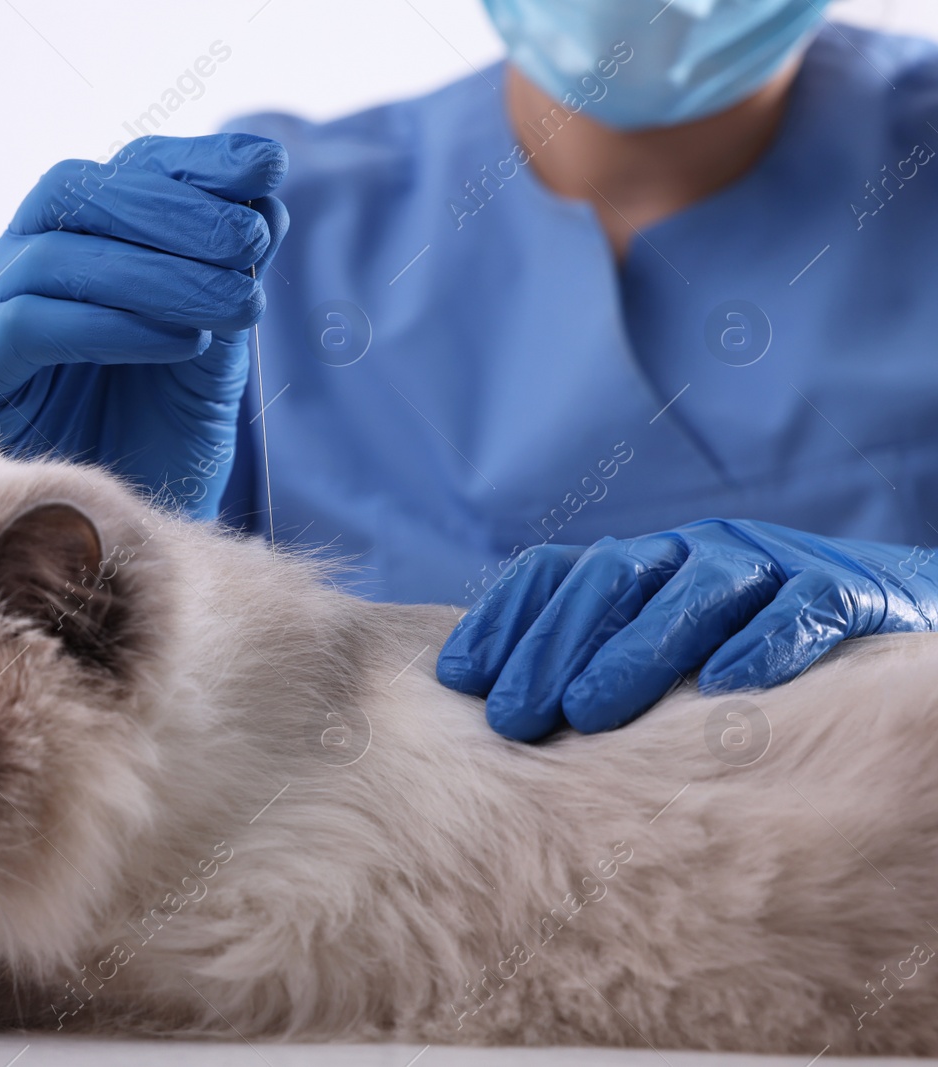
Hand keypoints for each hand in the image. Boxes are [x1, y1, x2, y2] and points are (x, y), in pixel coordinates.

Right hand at [0, 133, 288, 518]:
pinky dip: (112, 324)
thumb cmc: (157, 440)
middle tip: (250, 240)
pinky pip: (27, 325)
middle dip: (173, 208)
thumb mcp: (210, 348)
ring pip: (55, 257)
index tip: (265, 166)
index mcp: (68, 245)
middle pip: (75, 194)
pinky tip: (183, 340)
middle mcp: (14, 267)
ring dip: (157, 272)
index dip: (188, 162)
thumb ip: (225, 275)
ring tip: (237, 303)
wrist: (118, 544)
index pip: (119, 174)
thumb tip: (266, 196)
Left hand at [435, 519, 937, 740]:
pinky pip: (803, 608)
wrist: (890, 613)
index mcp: (645, 564)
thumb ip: (599, 664)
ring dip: (638, 649)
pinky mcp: (844, 591)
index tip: (460, 679)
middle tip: (515, 720)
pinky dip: (767, 641)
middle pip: (611, 581)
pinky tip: (728, 686)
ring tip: (591, 711)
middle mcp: (696, 553)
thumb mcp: (669, 646)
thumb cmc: (753, 646)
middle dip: (553, 648)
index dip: (505, 618)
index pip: (556, 572)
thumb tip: (501, 717)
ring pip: (695, 590)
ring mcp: (770, 566)